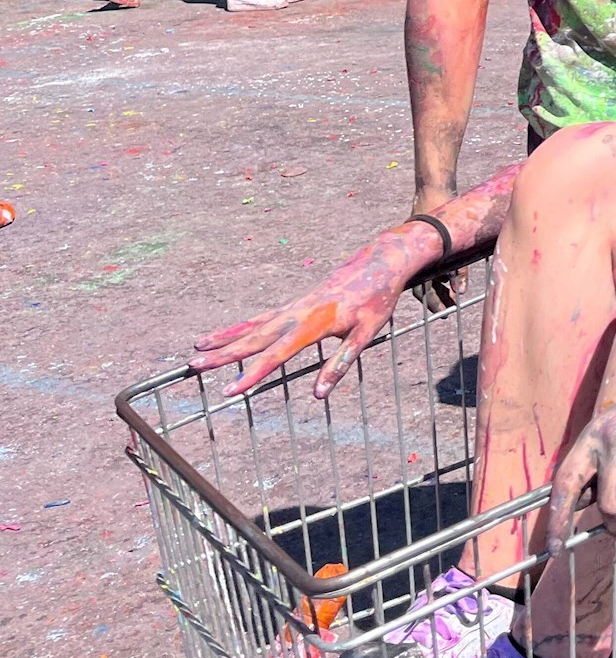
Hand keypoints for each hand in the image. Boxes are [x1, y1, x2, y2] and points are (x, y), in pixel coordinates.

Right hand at [189, 223, 435, 396]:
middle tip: (194, 366)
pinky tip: (223, 334)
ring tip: (196, 348)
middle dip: (224, 354)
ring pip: (253, 325)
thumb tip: (318, 394)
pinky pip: (261, 317)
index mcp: (316, 323)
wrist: (379, 262)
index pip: (279, 353)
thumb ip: (341, 363)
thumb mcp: (367, 334)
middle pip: (255, 338)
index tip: (230, 390)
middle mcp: (298, 313)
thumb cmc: (376, 300)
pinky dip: (239, 326)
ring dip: (224, 338)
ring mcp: (293, 306)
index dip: (254, 373)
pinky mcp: (294, 303)